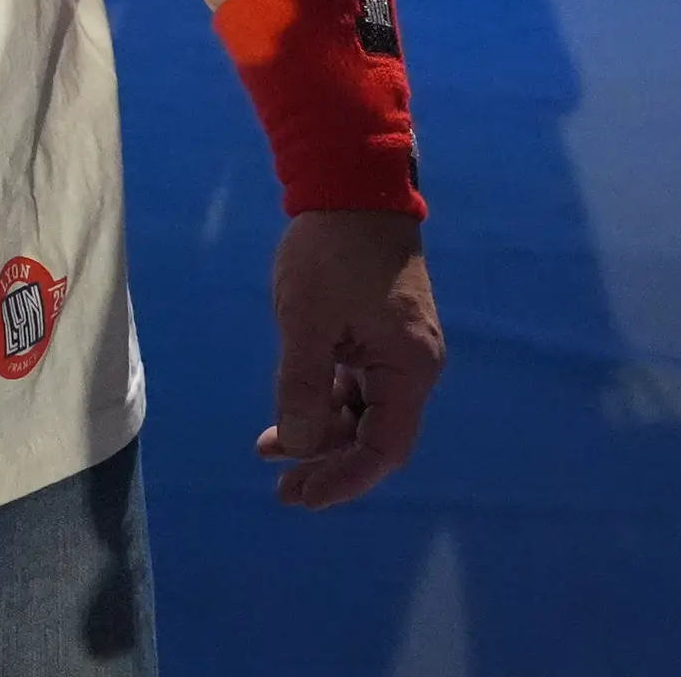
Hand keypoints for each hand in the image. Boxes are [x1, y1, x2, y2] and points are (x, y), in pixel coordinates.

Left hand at [260, 209, 441, 508]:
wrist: (352, 183)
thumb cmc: (331, 249)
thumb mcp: (306, 320)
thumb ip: (300, 386)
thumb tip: (295, 446)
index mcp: (408, 368)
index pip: (383, 448)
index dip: (344, 479)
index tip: (302, 496)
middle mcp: (411, 367)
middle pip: (374, 436)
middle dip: (327, 462)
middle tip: (282, 488)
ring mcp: (396, 350)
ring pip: (360, 411)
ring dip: (319, 432)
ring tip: (269, 450)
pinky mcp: (378, 334)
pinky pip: (353, 384)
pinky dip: (322, 401)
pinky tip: (286, 415)